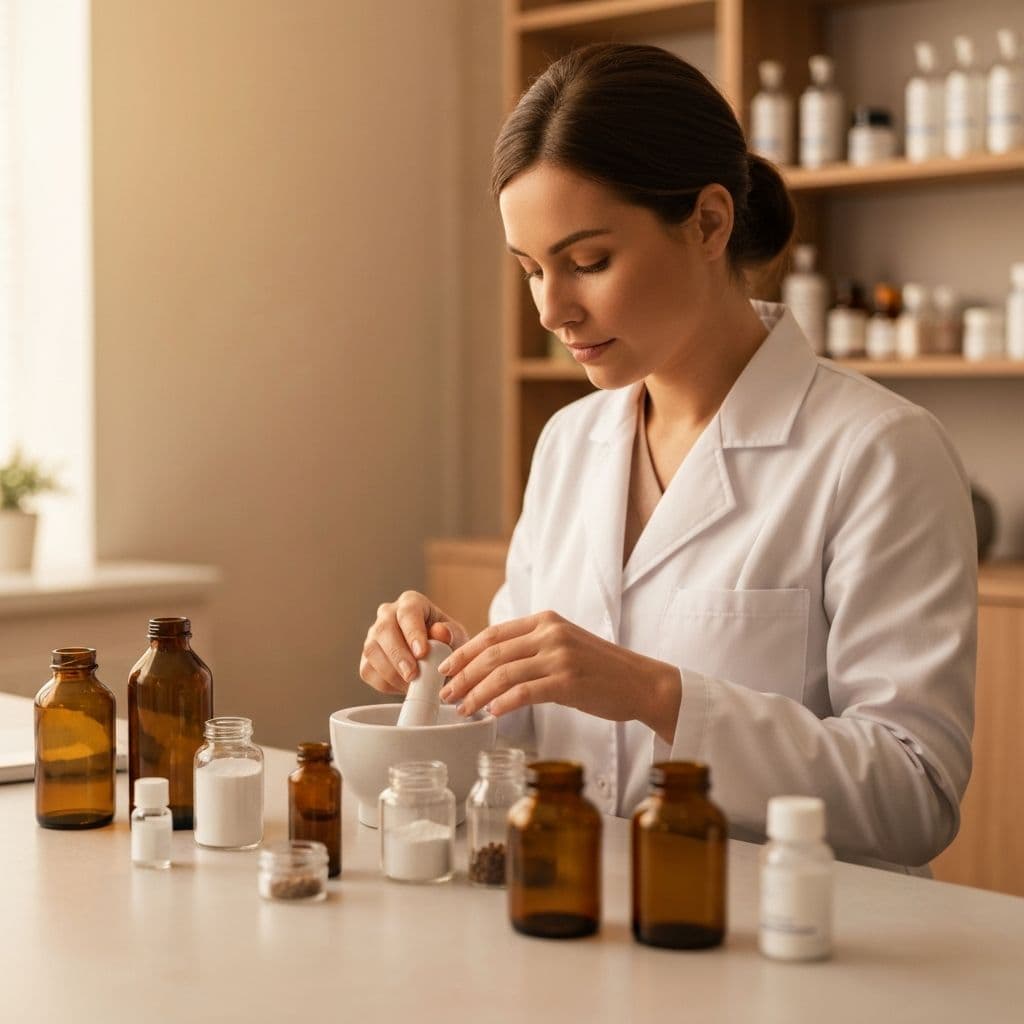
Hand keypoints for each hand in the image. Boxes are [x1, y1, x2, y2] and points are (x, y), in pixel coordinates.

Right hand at [359, 591, 468, 695]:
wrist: (437, 661)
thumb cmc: (447, 644)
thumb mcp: (456, 637)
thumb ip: (451, 633)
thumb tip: (440, 632)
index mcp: (411, 602)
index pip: (408, 612)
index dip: (413, 632)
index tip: (422, 652)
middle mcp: (388, 614)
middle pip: (384, 630)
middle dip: (398, 655)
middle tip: (412, 675)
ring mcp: (373, 636)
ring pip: (372, 651)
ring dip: (391, 672)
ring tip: (412, 685)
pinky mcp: (366, 658)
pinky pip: (368, 671)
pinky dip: (386, 683)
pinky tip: (404, 687)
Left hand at [437, 610, 681, 742]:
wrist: (641, 683)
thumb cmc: (601, 670)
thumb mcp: (564, 644)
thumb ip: (532, 647)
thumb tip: (490, 665)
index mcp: (546, 620)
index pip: (493, 634)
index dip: (464, 652)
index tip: (446, 669)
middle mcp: (550, 633)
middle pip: (492, 653)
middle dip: (463, 675)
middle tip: (447, 695)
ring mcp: (560, 656)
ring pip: (502, 674)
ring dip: (476, 694)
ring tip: (463, 710)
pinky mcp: (568, 682)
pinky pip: (524, 692)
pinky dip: (502, 703)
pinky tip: (491, 714)